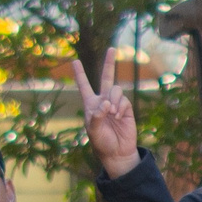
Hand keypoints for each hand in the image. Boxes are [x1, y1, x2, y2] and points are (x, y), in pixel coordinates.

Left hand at [71, 49, 140, 174]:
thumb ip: (96, 116)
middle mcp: (103, 101)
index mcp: (91, 104)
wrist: (117, 152)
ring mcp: (116, 104)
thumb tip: (105, 103)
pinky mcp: (126, 109)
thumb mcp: (93, 130)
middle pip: (106, 77)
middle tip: (112, 49)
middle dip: (109, 63)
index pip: (84, 86)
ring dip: (114, 100)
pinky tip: (118, 117)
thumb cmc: (101, 142)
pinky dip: (120, 107)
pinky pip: (124, 100)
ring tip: (112, 113)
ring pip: (116, 89)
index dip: (80, 74)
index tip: (75, 61)